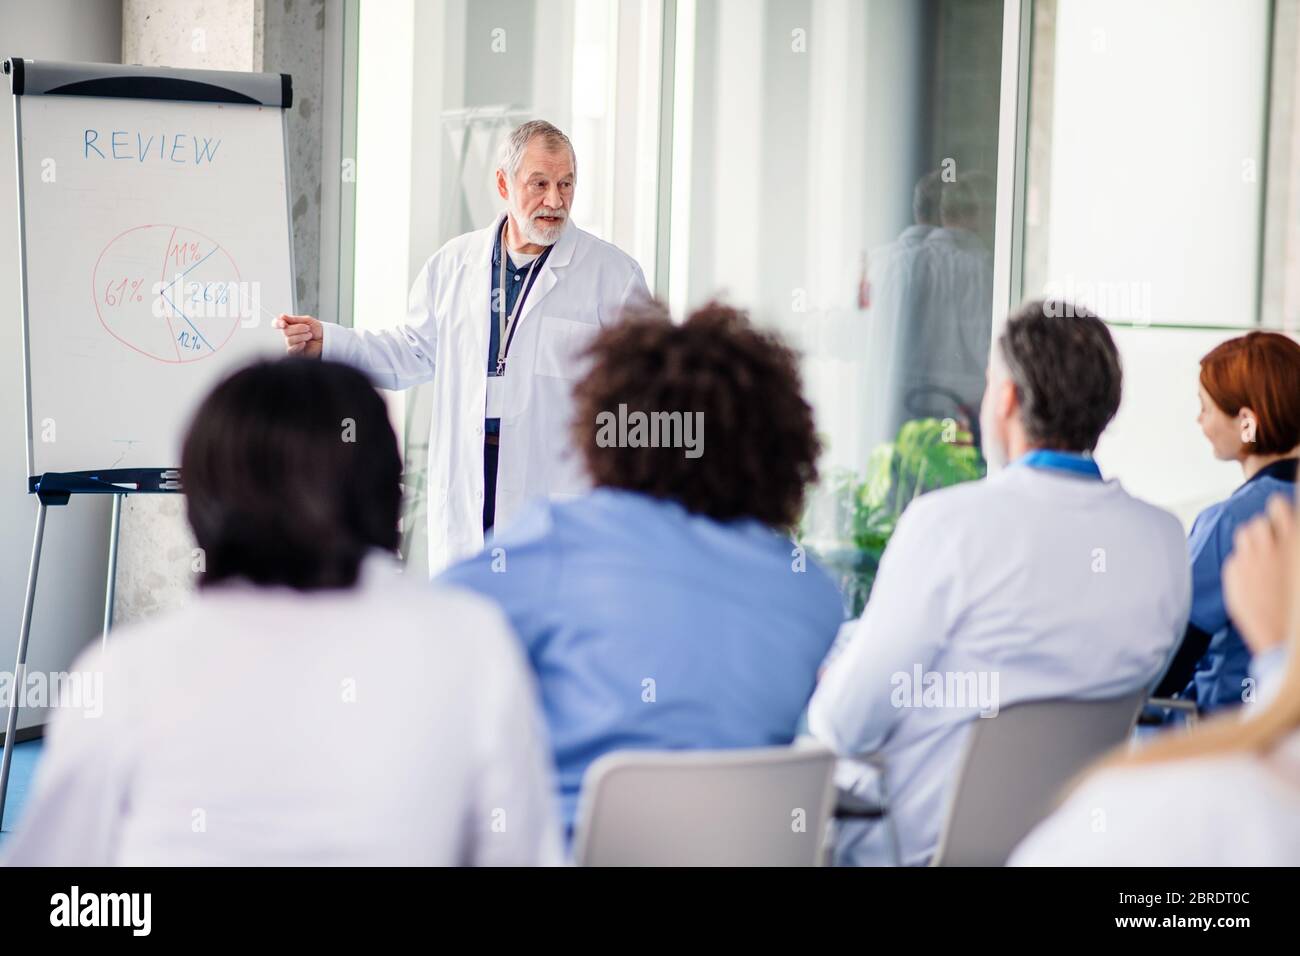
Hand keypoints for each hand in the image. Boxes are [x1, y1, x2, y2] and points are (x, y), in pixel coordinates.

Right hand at [273, 314, 322, 357]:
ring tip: (309, 336)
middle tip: (307, 328)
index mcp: (290, 325)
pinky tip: (304, 343)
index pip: (277, 323)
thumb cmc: (318, 330)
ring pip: (289, 340)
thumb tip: (282, 316)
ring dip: (301, 337)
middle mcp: (289, 334)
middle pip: (285, 332)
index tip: (284, 323)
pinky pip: (291, 350)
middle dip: (298, 329)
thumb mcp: (307, 320)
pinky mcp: (295, 352)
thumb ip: (294, 319)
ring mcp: (291, 344)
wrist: (326, 340)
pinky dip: (298, 346)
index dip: (277, 323)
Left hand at [1223, 492, 1296, 655]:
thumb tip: (1289, 529)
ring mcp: (1250, 561)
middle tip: (1272, 545)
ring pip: (1243, 535)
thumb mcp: (1299, 568)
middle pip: (1259, 522)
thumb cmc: (1296, 610)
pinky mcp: (1234, 575)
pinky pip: (1235, 558)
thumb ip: (1293, 548)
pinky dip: (1243, 563)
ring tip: (1261, 558)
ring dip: (1252, 542)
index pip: (1279, 506)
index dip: (1280, 511)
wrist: (1287, 641)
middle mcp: (1271, 548)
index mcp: (1294, 543)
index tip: (1281, 516)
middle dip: (1265, 531)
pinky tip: (1253, 578)